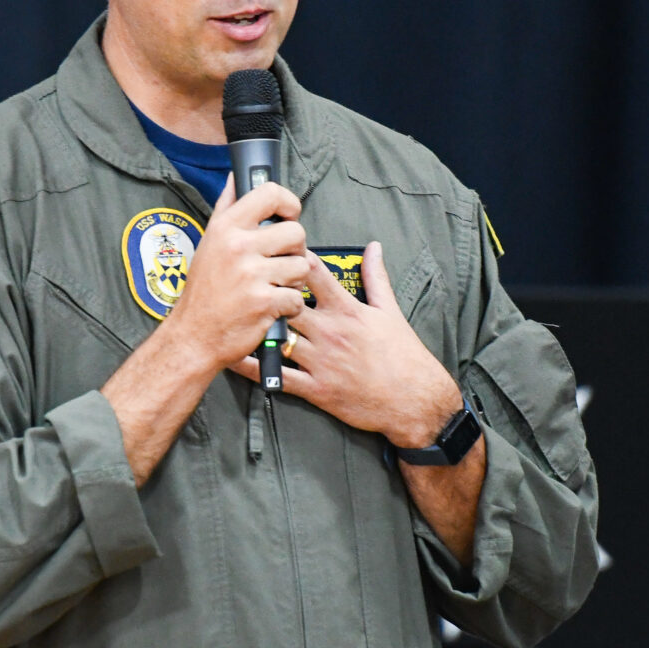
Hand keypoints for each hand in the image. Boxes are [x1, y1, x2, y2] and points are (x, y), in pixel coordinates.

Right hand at [162, 178, 317, 373]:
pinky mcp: (264, 302)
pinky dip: (289, 307)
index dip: (289, 203)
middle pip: (296, 232)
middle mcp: (238, 246)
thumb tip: (236, 176)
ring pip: (302, 266)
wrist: (193, 336)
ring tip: (274, 286)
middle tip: (280, 262)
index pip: (270, 193)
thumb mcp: (208, 242)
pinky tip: (271, 308)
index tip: (288, 216)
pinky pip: (297, 298)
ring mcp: (251, 275)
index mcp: (226, 227)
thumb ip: (226, 208)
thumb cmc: (204, 291)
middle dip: (295, 250)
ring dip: (294, 280)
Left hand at [228, 243, 461, 447]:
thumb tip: (374, 246)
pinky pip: (276, 377)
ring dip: (257, 326)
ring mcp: (321, 361)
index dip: (291, 256)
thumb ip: (377, 277)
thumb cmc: (403, 354)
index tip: (274, 246)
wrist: (414, 401)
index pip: (314, 273)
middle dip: (266, 290)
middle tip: (244, 280)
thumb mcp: (391, 311)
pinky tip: (233, 355)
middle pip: (286, 302)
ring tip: (234, 314)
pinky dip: (253, 367)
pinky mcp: (315, 389)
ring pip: (277, 337)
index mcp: (347, 310)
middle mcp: (330, 332)